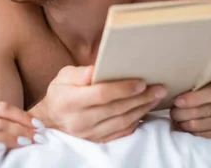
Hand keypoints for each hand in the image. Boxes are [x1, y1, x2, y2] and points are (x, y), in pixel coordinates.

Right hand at [32, 65, 166, 142]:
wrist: (51, 120)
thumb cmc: (60, 93)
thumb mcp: (63, 76)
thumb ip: (79, 73)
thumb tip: (97, 69)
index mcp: (70, 101)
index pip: (101, 95)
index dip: (122, 88)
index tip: (141, 82)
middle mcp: (80, 120)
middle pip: (116, 109)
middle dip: (141, 98)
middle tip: (159, 88)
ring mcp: (90, 134)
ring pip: (122, 121)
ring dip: (142, 109)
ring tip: (156, 97)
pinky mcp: (98, 141)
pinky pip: (122, 132)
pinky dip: (136, 121)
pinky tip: (145, 110)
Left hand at [170, 76, 210, 139]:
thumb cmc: (205, 91)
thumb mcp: (201, 83)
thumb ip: (189, 83)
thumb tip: (163, 89)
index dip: (193, 98)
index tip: (177, 101)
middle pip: (200, 112)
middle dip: (180, 113)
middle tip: (172, 111)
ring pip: (196, 125)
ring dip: (181, 123)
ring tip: (177, 118)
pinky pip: (201, 136)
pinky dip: (189, 132)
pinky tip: (185, 126)